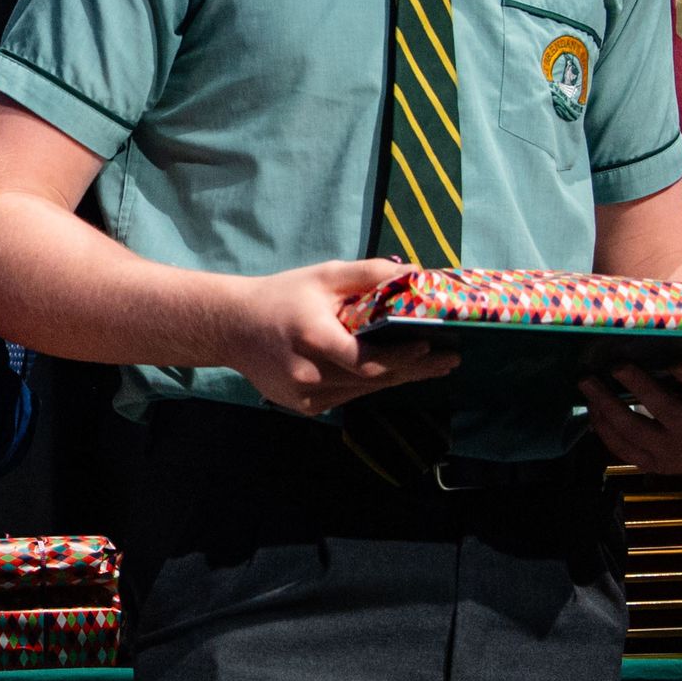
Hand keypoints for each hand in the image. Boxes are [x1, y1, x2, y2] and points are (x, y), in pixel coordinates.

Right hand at [220, 258, 459, 416]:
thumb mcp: (323, 276)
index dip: (402, 357)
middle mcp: (309, 373)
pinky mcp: (304, 407)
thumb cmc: (281, 296)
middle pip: (373, 378)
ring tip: (430, 365)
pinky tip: (389, 372)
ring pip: (363, 390)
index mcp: (313, 338)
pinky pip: (348, 396)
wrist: (232, 327)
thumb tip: (415, 273)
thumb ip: (369, 275)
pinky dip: (368, 382)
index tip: (431, 345)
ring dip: (396, 378)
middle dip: (415, 369)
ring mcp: (305, 396)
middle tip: (450, 360)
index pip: (367, 358)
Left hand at [586, 355, 681, 474]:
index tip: (675, 361)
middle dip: (639, 386)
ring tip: (586, 381)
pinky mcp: (655, 463)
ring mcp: (674, 451)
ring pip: (635, 430)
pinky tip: (591, 406)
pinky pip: (623, 448)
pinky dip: (603, 428)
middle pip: (665, 409)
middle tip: (617, 365)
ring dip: (607, 405)